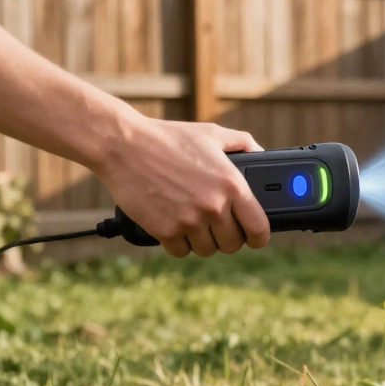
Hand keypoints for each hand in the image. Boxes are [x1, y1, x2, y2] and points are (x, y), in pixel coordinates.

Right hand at [94, 117, 270, 256]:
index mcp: (232, 185)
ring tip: (196, 224)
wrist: (124, 146)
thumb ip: (242, 143)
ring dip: (203, 241)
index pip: (259, 229)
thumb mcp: (211, 133)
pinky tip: (176, 226)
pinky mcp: (165, 230)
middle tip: (218, 226)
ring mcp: (189, 221)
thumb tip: (260, 153)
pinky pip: (181, 251)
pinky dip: (179, 243)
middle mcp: (214, 206)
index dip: (259, 237)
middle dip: (228, 237)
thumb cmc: (168, 138)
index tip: (254, 237)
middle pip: (233, 244)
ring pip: (207, 250)